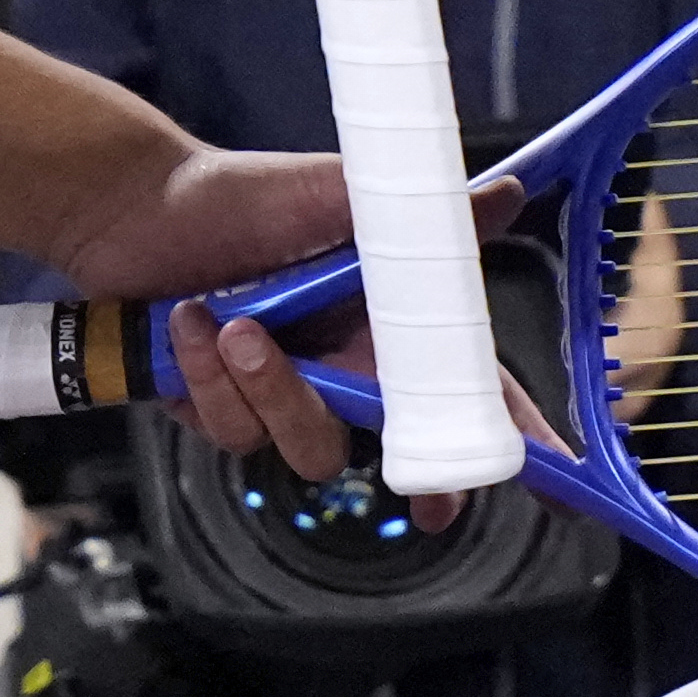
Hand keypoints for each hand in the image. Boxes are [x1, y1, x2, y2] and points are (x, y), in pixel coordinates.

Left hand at [60, 145, 540, 518]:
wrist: (138, 203)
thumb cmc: (243, 195)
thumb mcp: (339, 195)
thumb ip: (422, 217)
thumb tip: (508, 195)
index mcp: (384, 319)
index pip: (465, 384)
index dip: (513, 436)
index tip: (559, 485)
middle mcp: (342, 365)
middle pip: (405, 448)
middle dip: (424, 479)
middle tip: (437, 502)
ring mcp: (283, 393)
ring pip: (313, 448)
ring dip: (275, 392)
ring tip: (238, 327)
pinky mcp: (222, 409)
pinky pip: (236, 432)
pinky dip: (209, 379)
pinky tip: (187, 325)